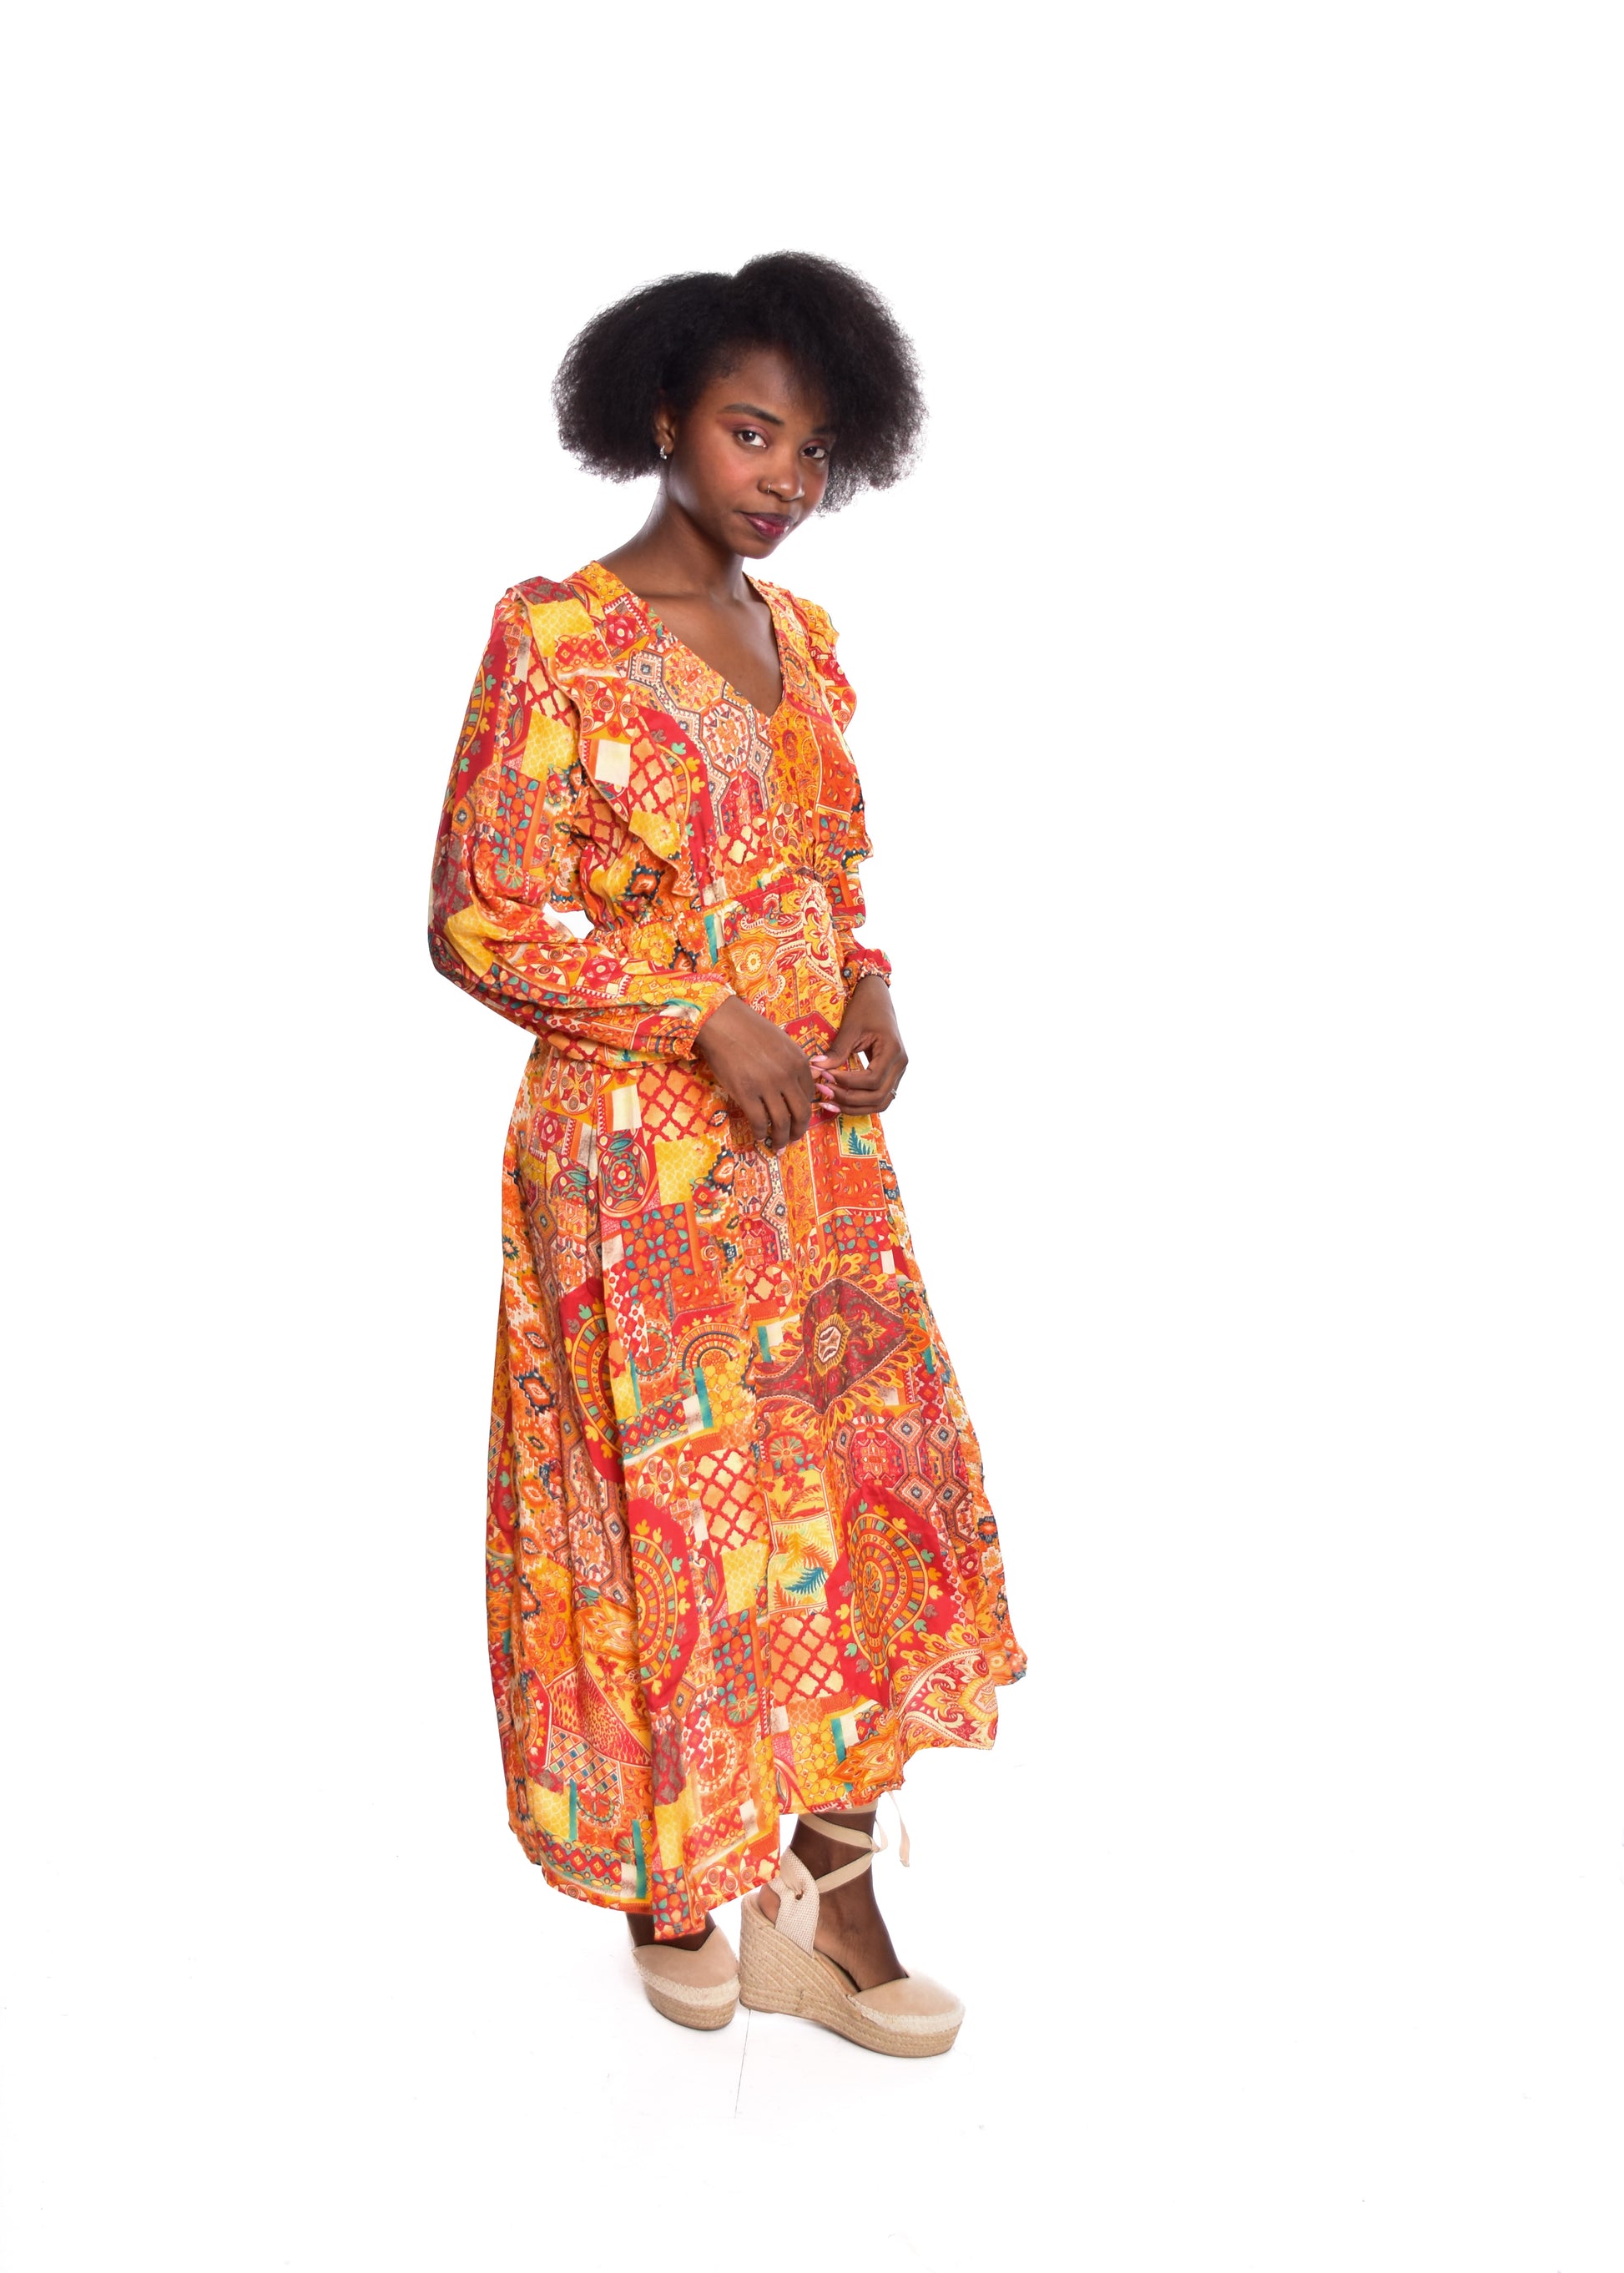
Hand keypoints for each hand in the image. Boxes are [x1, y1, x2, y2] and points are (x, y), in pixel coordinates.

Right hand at [694, 995, 817, 1148]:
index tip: (799, 1118)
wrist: (722, 1022)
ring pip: (782, 1122)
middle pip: (801, 1113)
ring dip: (781, 1138)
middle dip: (799, 1130)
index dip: (805, 1110)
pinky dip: (760, 1133)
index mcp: (798, 1061)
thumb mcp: (781, 1042)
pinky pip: (759, 1121)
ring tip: (777, 1146)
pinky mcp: (746, 1093)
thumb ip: (791, 1063)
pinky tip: (758, 1136)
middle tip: (794, 1139)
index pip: (809, 1095)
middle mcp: (787, 1076)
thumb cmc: (749, 1029)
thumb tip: (793, 1085)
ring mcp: (767, 1086)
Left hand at [810, 975, 907, 1116]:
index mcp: (893, 1051)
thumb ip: (837, 1051)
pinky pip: (880, 1097)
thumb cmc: (865, 1007)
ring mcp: (898, 1071)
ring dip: (855, 1107)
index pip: (871, 1080)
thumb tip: (816, 1070)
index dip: (847, 1083)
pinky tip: (840, 1100)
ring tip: (829, 1103)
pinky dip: (861, 1103)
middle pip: (878, 1097)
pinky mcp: (891, 1074)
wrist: (877, 996)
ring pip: (881, 1103)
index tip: (825, 1077)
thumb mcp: (850, 1027)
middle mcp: (900, 1064)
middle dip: (848, 1099)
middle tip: (823, 1092)